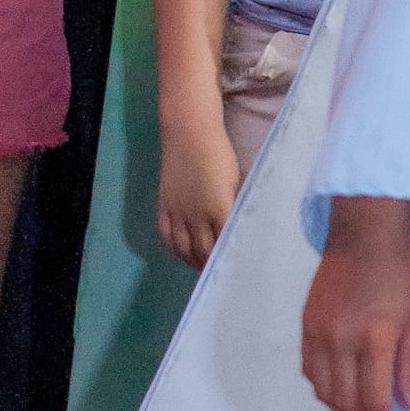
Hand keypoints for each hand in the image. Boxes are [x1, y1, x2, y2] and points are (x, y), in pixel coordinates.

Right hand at [157, 120, 240, 270]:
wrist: (190, 135)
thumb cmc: (220, 156)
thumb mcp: (238, 182)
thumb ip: (238, 206)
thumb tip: (246, 226)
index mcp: (220, 209)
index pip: (227, 243)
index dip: (232, 257)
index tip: (241, 268)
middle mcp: (196, 215)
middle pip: (204, 251)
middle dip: (213, 266)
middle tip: (223, 275)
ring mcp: (177, 212)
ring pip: (184, 248)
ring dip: (194, 261)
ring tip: (204, 269)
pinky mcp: (164, 206)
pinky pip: (166, 236)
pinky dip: (174, 249)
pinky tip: (183, 254)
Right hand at [301, 199, 409, 410]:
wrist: (363, 236)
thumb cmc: (398, 273)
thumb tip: (408, 402)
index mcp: (374, 339)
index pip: (373, 400)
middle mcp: (341, 341)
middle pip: (345, 402)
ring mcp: (319, 334)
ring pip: (323, 391)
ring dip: (342, 410)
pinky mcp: (306, 327)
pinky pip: (310, 371)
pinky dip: (325, 389)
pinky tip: (341, 390)